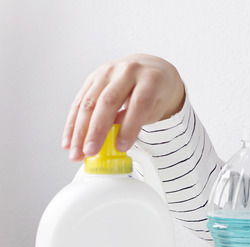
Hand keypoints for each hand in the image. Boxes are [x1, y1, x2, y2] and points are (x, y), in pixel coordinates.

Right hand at [62, 54, 185, 160]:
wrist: (149, 67)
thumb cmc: (155, 92)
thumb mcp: (157, 106)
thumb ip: (138, 118)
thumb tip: (114, 137)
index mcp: (151, 78)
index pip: (139, 104)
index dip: (129, 127)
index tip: (121, 148)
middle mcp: (127, 71)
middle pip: (108, 101)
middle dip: (97, 130)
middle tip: (91, 152)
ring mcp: (107, 72)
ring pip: (89, 102)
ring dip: (79, 130)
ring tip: (76, 152)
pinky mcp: (93, 77)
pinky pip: (79, 101)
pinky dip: (73, 123)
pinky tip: (69, 141)